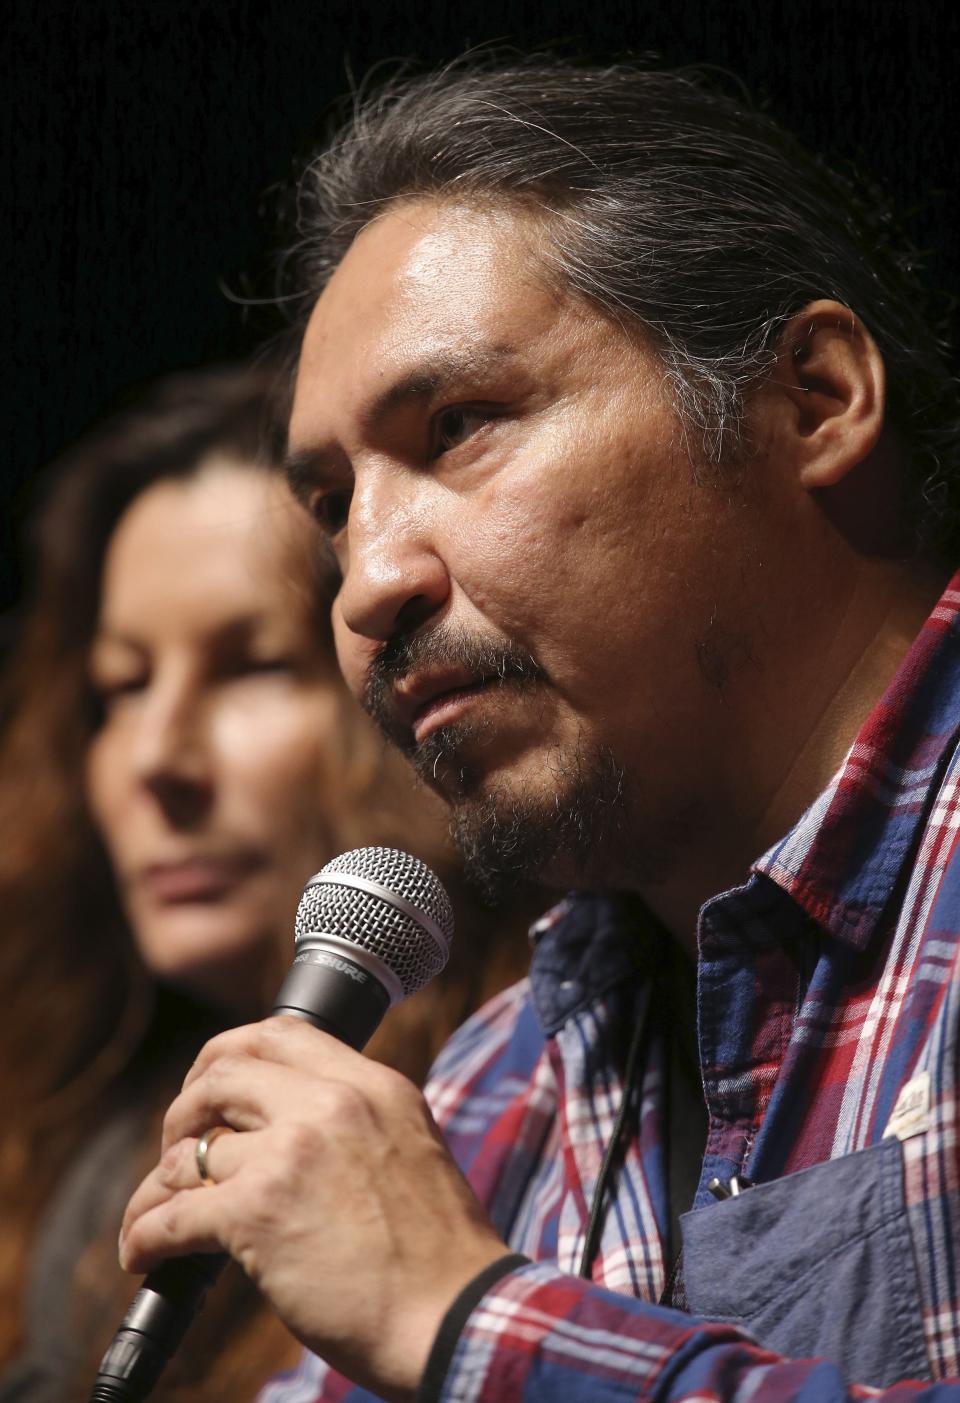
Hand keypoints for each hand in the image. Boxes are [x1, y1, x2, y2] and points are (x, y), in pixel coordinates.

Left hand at [119, 1016, 509, 1401]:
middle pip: (223, 1073)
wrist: (456, 1317)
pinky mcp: (258, 1213)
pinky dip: (144, 1235)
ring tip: (149, 1216)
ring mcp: (291, 1153)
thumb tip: (286, 1130)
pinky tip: (142, 1255)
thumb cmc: (439, 1257)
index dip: (228, 1053)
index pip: (281, 1032)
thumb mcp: (410, 1150)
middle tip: (178, 1147)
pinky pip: (172, 1213)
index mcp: (374, 1085)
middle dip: (184, 1109)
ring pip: (189, 1151)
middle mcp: (331, 1103)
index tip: (209, 1084)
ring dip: (157, 1185)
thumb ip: (355, 1124)